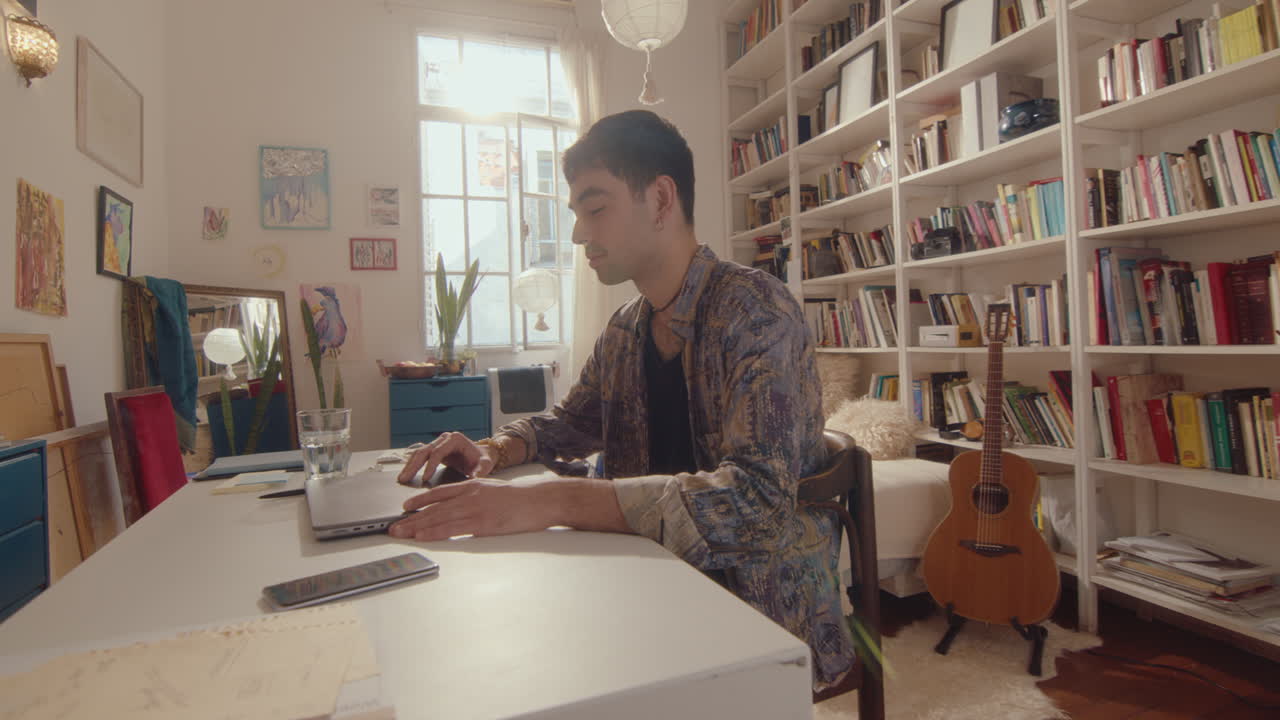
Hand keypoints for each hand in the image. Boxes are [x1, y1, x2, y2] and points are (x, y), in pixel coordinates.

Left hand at [388, 478, 557, 540]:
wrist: (541, 500)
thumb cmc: (522, 498)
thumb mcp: (494, 490)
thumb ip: (477, 496)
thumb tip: (463, 507)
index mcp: (473, 486)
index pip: (439, 493)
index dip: (420, 501)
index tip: (405, 508)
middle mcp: (470, 496)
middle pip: (434, 507)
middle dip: (411, 518)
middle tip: (394, 526)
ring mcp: (475, 509)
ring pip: (439, 518)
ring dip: (417, 526)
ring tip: (401, 533)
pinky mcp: (482, 524)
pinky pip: (453, 529)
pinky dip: (435, 533)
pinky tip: (423, 536)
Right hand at [397, 432, 493, 485]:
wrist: (481, 455)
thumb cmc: (482, 459)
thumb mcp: (485, 464)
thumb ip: (481, 470)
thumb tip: (475, 477)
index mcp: (455, 439)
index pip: (438, 452)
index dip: (430, 465)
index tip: (425, 478)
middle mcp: (444, 439)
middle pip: (425, 451)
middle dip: (414, 466)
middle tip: (405, 478)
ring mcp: (438, 443)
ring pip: (419, 453)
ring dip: (409, 466)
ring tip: (401, 478)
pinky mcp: (434, 450)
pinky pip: (420, 457)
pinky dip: (412, 465)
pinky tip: (405, 474)